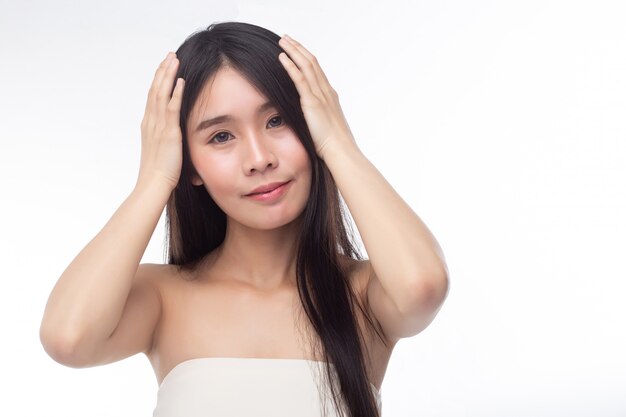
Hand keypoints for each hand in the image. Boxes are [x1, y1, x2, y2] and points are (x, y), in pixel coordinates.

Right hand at [137, 52, 184, 190]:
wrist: (153, 185)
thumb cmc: (159, 175)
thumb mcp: (163, 152)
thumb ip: (168, 141)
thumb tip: (175, 139)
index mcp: (148, 125)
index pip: (153, 97)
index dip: (159, 80)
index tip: (165, 67)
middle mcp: (150, 122)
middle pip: (155, 89)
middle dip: (162, 71)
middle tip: (170, 55)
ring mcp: (158, 126)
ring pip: (161, 93)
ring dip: (168, 74)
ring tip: (174, 59)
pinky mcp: (168, 133)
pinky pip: (171, 108)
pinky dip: (176, 92)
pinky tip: (181, 80)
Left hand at [278, 35, 356, 159]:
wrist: (341, 151)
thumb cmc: (334, 146)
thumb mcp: (325, 128)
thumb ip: (317, 119)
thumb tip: (309, 121)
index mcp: (330, 96)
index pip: (317, 71)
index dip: (306, 58)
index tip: (297, 50)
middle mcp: (327, 91)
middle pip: (312, 62)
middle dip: (299, 48)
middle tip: (287, 38)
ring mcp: (320, 95)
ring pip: (306, 65)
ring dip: (293, 51)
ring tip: (282, 41)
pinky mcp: (312, 102)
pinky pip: (300, 79)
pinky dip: (290, 66)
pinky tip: (282, 57)